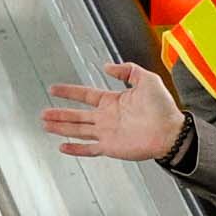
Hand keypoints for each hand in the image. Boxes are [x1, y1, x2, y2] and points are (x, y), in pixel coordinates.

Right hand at [41, 62, 178, 161]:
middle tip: (43, 112)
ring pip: (78, 130)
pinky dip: (75, 149)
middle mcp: (107, 118)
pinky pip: (89, 149)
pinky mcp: (110, 147)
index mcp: (113, 101)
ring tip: (45, 125)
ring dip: (61, 128)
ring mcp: (107, 133)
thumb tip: (108, 66)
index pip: (85, 95)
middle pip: (76, 115)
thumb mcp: (147, 78)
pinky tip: (63, 147)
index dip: (69, 92)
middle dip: (59, 113)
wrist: (171, 131)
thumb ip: (127, 70)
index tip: (54, 89)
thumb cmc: (163, 107)